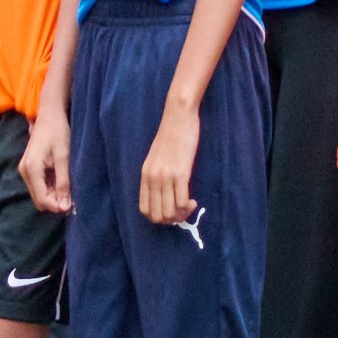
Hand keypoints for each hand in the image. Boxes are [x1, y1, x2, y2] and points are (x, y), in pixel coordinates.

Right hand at [20, 106, 72, 216]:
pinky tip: (62, 179)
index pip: (42, 199)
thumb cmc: (58, 132)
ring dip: (54, 195)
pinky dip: (51, 187)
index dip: (57, 206)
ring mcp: (25, 170)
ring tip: (69, 185)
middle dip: (55, 201)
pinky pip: (39, 186)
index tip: (72, 206)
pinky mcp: (29, 169)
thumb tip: (64, 207)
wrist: (50, 115)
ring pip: (39, 194)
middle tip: (73, 195)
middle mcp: (24, 172)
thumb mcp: (64, 158)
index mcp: (31, 169)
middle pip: (39, 199)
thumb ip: (63, 183)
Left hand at [138, 97, 201, 228]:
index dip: (158, 217)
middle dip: (171, 220)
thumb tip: (163, 193)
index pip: (144, 209)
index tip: (171, 211)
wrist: (178, 117)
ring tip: (189, 206)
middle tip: (182, 212)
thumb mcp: (156, 158)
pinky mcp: (181, 173)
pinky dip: (188, 207)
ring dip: (181, 215)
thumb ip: (156, 175)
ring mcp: (165, 177)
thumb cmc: (171, 135)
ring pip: (169, 212)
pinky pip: (181, 202)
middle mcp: (152, 179)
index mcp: (145, 175)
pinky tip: (194, 201)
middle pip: (157, 215)